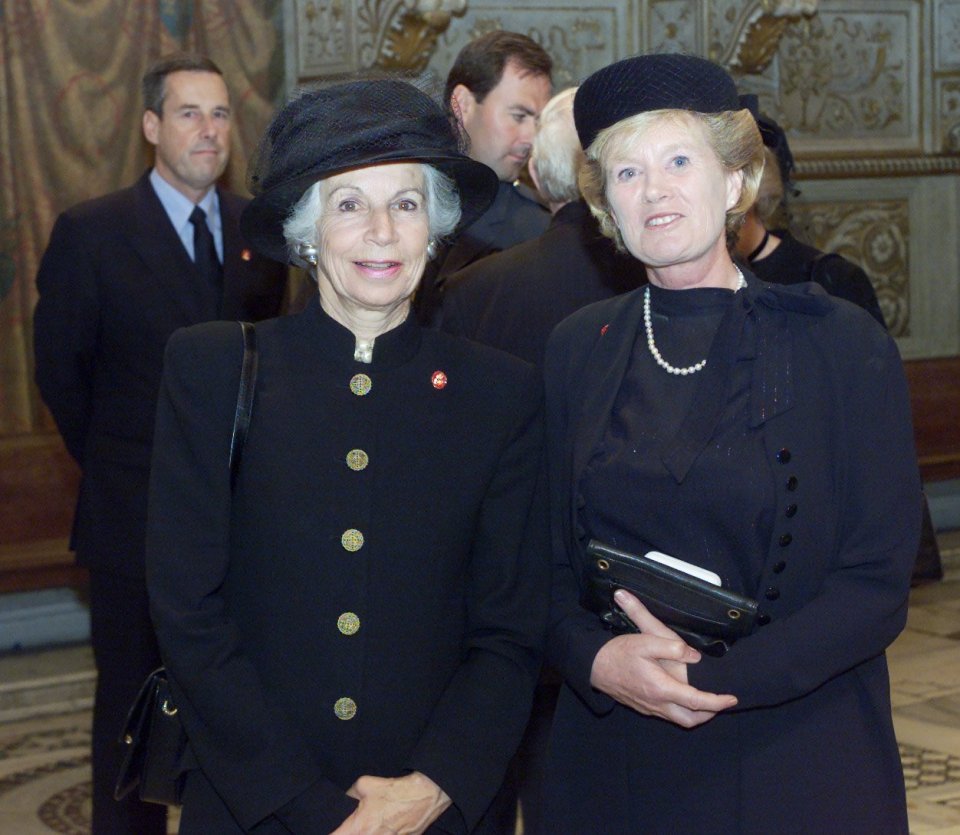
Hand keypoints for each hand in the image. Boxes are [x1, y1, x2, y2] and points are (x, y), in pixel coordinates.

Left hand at [328, 772, 450, 834]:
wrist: (424, 796)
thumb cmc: (395, 791)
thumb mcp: (366, 784)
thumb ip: (350, 793)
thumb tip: (346, 799)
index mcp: (359, 827)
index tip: (326, 832)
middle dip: (350, 834)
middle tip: (354, 828)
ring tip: (370, 827)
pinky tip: (383, 830)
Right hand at [589, 589, 737, 727]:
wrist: (595, 666)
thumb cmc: (620, 652)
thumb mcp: (645, 640)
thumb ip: (672, 647)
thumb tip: (694, 656)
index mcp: (661, 688)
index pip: (696, 701)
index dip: (717, 701)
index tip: (732, 698)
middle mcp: (657, 704)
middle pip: (691, 719)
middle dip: (710, 713)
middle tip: (722, 702)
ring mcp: (650, 708)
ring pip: (680, 720)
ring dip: (697, 714)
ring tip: (707, 702)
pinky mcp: (643, 707)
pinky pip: (669, 715)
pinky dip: (683, 711)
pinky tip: (683, 698)